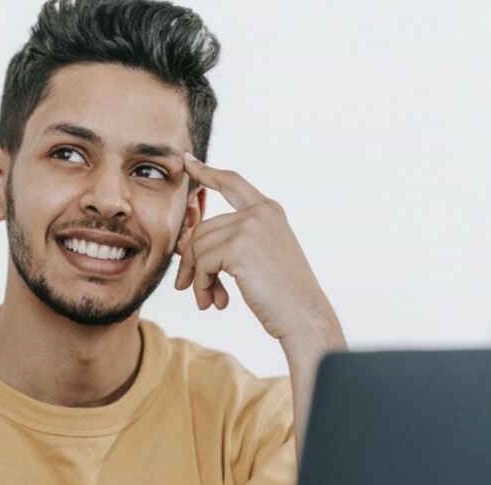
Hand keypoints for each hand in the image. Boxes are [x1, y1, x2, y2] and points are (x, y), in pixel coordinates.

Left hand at [176, 153, 337, 344]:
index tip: (188, 163)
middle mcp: (260, 212)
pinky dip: (202, 286)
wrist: (304, 315)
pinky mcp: (239, 246)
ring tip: (207, 301)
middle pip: (203, 228)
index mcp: (269, 211)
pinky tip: (214, 302)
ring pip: (198, 247)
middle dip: (192, 261)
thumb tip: (186, 243)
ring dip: (198, 279)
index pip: (232, 183)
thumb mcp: (260, 258)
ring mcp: (250, 226)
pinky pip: (202, 263)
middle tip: (189, 288)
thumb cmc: (283, 295)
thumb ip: (232, 242)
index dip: (208, 173)